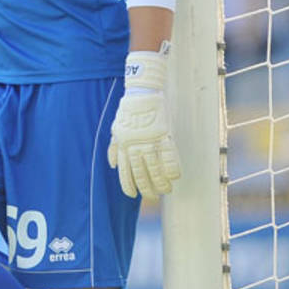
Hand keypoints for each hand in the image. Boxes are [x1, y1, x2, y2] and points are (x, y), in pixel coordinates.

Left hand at [107, 47, 181, 197]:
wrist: (141, 92)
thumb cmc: (128, 110)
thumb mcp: (115, 128)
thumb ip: (113, 148)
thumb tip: (113, 166)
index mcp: (123, 145)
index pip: (125, 171)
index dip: (128, 185)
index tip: (133, 195)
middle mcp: (135, 145)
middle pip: (141, 172)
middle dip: (146, 188)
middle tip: (152, 196)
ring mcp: (150, 139)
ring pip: (155, 167)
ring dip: (161, 182)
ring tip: (165, 191)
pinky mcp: (163, 133)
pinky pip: (169, 155)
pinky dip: (172, 167)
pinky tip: (175, 177)